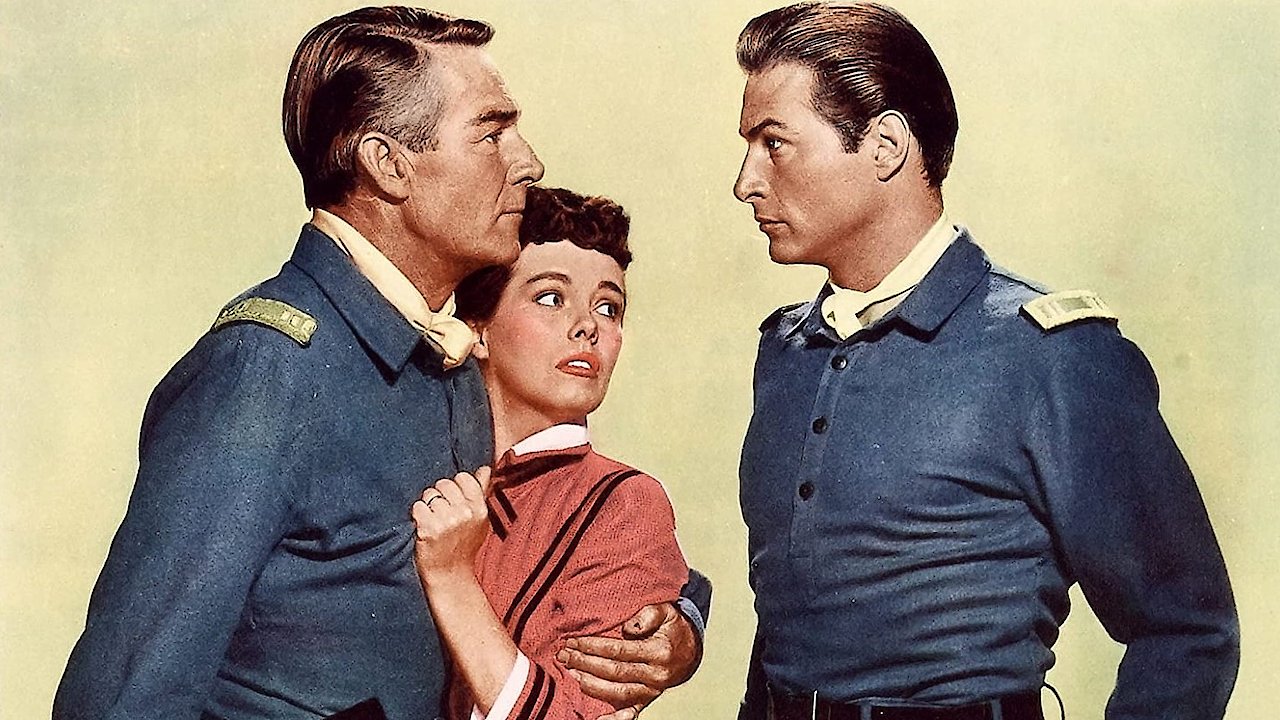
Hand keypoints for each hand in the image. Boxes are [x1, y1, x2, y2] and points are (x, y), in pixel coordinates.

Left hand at [412, 467, 491, 578]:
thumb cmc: (464, 545)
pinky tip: (422, 526)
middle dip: (438, 496)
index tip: (452, 501)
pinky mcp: (428, 529)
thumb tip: (486, 468)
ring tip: (432, 521)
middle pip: (443, 484)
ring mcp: (446, 522)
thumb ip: (481, 492)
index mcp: (479, 509)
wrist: (450, 575)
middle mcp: (465, 514)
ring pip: (429, 495)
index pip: (463, 478)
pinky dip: (417, 515)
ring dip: (427, 506)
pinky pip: (417, 507)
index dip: (454, 488)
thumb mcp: (479, 520)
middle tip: (440, 513)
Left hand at [556, 602, 700, 719]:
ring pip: (617, 693)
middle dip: (584, 663)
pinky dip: (613, 718)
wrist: (691, 649)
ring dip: (590, 685)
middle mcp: (655, 675)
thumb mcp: (665, 611)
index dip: (592, 647)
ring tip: (570, 673)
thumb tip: (626, 629)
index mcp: (658, 652)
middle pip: (613, 672)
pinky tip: (597, 719)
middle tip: (563, 655)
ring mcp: (652, 690)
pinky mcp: (648, 699)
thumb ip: (646, 616)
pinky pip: (630, 712)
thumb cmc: (673, 627)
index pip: (618, 651)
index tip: (573, 641)